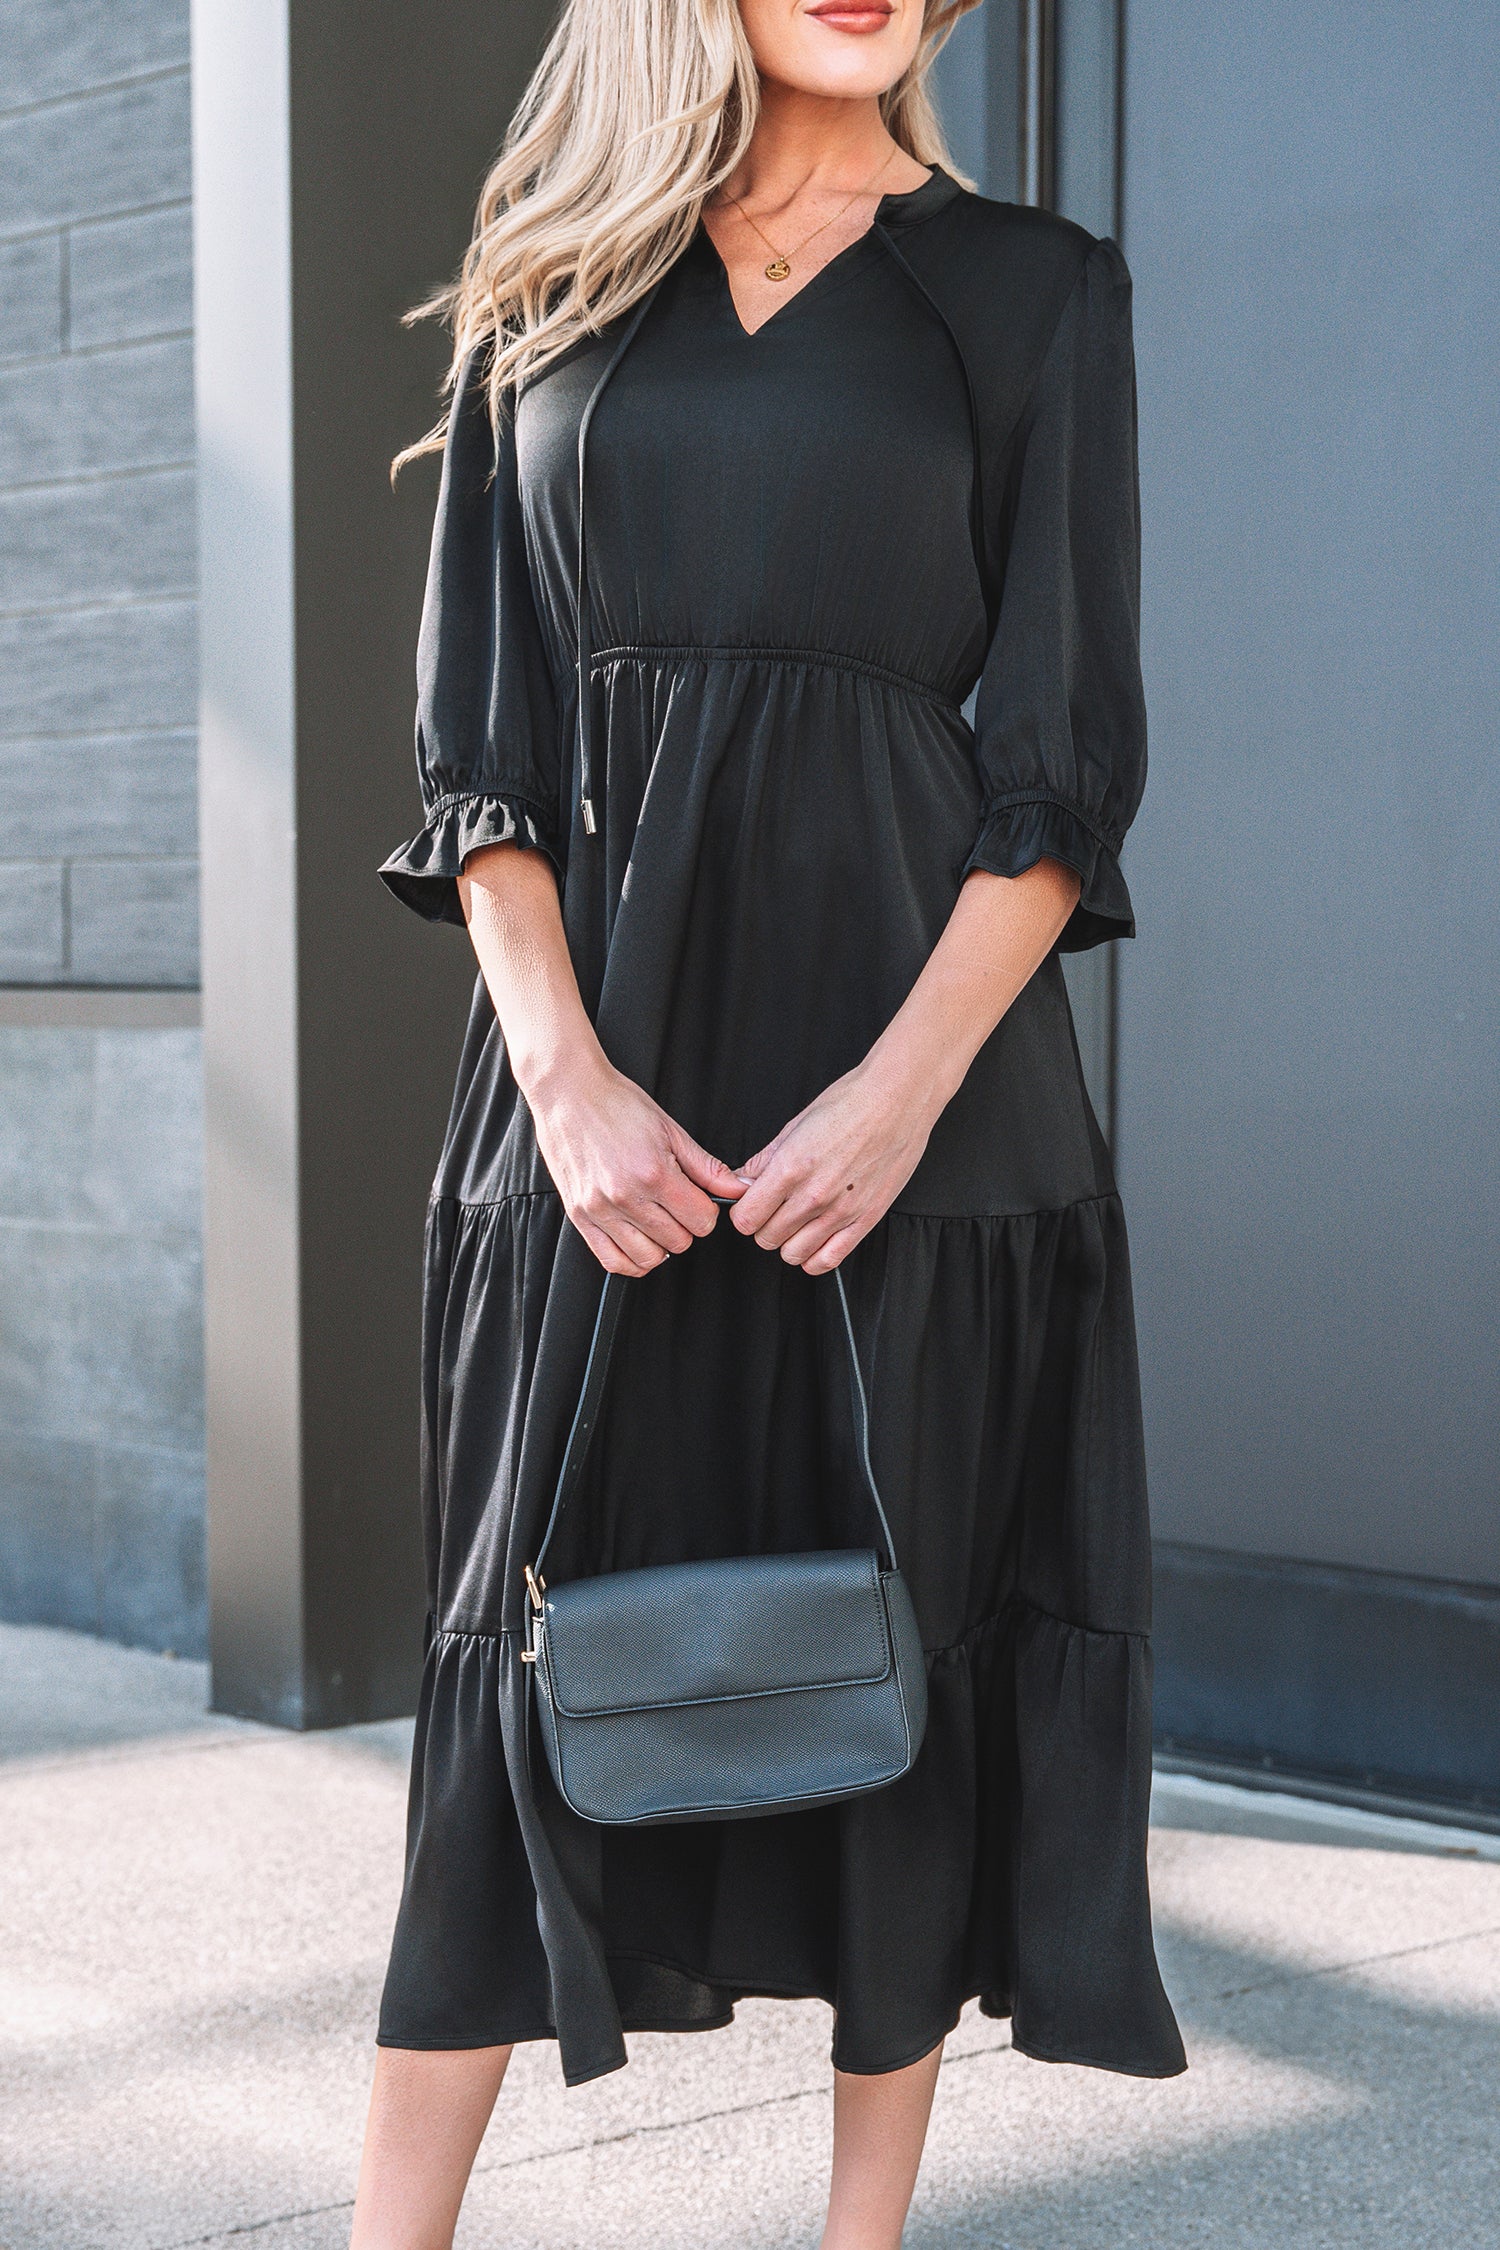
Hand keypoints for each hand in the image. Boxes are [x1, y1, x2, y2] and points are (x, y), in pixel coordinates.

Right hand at [528, 1050, 744, 1276]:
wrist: (569, 1093)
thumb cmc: (617, 1105)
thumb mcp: (670, 1130)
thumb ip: (706, 1167)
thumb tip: (738, 1189)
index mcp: (654, 1172)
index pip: (701, 1221)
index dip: (706, 1212)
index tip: (698, 1200)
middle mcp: (626, 1196)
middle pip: (678, 1242)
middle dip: (685, 1226)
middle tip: (675, 1204)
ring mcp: (600, 1209)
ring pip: (648, 1258)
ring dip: (660, 1244)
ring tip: (656, 1220)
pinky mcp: (579, 1216)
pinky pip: (612, 1261)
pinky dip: (632, 1260)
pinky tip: (638, 1242)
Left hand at [729, 1057, 937, 1273]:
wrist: (898, 1098)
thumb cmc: (850, 1103)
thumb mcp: (795, 1125)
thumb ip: (764, 1161)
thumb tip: (741, 1181)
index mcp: (791, 1168)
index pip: (746, 1218)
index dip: (743, 1212)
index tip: (751, 1204)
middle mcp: (814, 1194)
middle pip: (766, 1238)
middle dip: (764, 1226)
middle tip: (774, 1209)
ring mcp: (841, 1210)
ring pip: (793, 1254)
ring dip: (788, 1241)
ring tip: (796, 1223)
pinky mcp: (865, 1219)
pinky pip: (828, 1260)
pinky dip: (814, 1257)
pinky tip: (814, 1239)